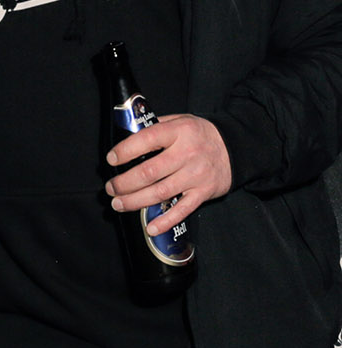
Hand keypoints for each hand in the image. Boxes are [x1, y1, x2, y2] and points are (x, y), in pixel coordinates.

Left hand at [105, 114, 231, 235]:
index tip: (111, 159)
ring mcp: (196, 175)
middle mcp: (187, 154)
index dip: (125, 151)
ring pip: (160, 192)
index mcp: (178, 132)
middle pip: (149, 172)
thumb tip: (127, 135)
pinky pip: (182, 210)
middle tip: (111, 188)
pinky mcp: (203, 192)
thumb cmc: (200, 134)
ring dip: (135, 201)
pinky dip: (165, 221)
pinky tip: (150, 227)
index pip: (147, 140)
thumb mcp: (180, 120)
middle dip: (124, 183)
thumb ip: (156, 126)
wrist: (236, 148)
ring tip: (118, 204)